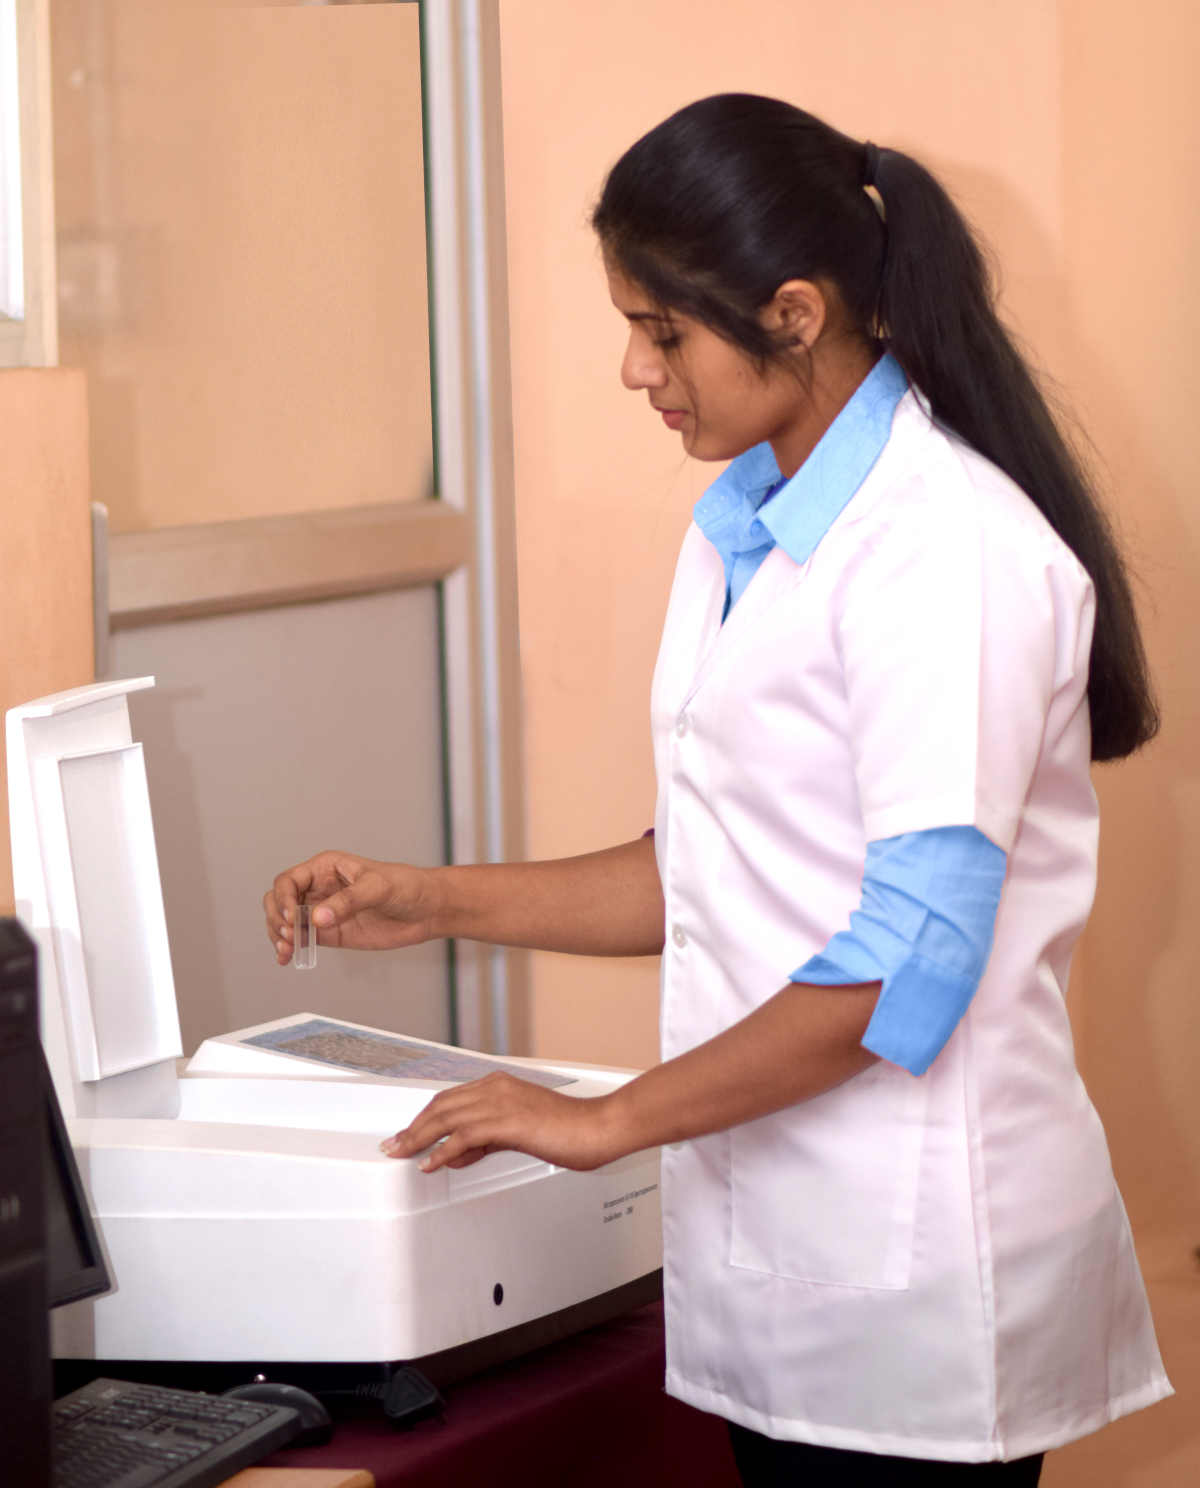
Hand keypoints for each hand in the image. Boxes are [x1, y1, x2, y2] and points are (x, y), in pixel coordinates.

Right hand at [263, 850, 441, 964]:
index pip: (289, 881)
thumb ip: (348, 902)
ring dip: (278, 936)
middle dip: (277, 919)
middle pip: (279, 901)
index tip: (292, 919)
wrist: (427, 909)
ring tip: (286, 952)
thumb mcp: (378, 887)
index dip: (283, 900)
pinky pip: (301, 939)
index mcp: (326, 867)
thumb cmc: (407, 886)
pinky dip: (290, 949)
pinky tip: (287, 958)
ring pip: (285, 922)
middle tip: (289, 937)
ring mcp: (323, 911)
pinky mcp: (331, 933)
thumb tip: (317, 919)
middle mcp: (319, 888)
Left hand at [379, 1073, 629, 1172]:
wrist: (599, 1127)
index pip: (450, 1098)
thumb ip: (491, 1138)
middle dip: (413, 1126)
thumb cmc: (570, 1129)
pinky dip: (443, 1151)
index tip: (407, 1134)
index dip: (425, 1117)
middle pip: (441, 1105)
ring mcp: (501, 1102)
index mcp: (500, 1085)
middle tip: (393, 1145)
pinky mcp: (508, 1122)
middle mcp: (497, 1088)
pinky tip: (431, 1163)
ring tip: (401, 1154)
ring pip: (446, 1118)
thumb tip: (462, 1152)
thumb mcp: (522, 1131)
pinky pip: (464, 1137)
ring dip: (419, 1137)